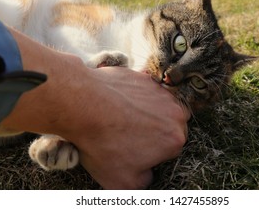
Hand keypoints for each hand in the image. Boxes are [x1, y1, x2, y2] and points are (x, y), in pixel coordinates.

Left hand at [2, 29, 189, 188]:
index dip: (153, 153)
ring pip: (158, 106)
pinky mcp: (143, 77)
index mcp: (175, 139)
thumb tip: (147, 173)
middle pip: (169, 125)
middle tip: (128, 135)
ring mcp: (159, 91)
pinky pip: (144, 90)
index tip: (135, 152)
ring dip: (146, 112)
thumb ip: (145, 182)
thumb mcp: (123, 182)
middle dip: (155, 131)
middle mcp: (174, 112)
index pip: (171, 149)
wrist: (83, 106)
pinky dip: (133, 96)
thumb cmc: (103, 144)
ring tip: (120, 118)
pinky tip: (114, 103)